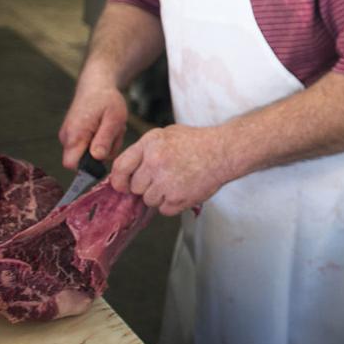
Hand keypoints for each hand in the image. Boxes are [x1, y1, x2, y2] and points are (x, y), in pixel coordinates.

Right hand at [59, 81, 128, 168]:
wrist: (96, 85)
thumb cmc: (107, 100)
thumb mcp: (114, 118)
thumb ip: (105, 139)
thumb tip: (97, 157)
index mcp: (75, 134)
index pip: (72, 164)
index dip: (87, 167)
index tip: (105, 154)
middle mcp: (67, 137)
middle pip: (83, 161)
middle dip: (102, 153)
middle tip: (114, 134)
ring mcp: (69, 137)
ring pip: (88, 154)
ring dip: (105, 145)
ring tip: (111, 128)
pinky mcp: (74, 136)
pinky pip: (88, 147)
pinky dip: (101, 141)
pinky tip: (106, 128)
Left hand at [110, 124, 231, 216]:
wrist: (224, 151)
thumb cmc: (198, 142)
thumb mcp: (167, 134)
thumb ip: (145, 150)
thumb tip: (127, 170)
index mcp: (150, 144)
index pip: (120, 167)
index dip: (119, 180)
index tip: (123, 186)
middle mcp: (155, 162)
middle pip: (135, 187)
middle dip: (146, 186)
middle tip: (164, 179)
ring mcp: (166, 181)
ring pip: (149, 200)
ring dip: (160, 196)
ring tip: (178, 182)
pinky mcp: (177, 197)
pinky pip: (164, 209)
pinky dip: (173, 204)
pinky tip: (184, 190)